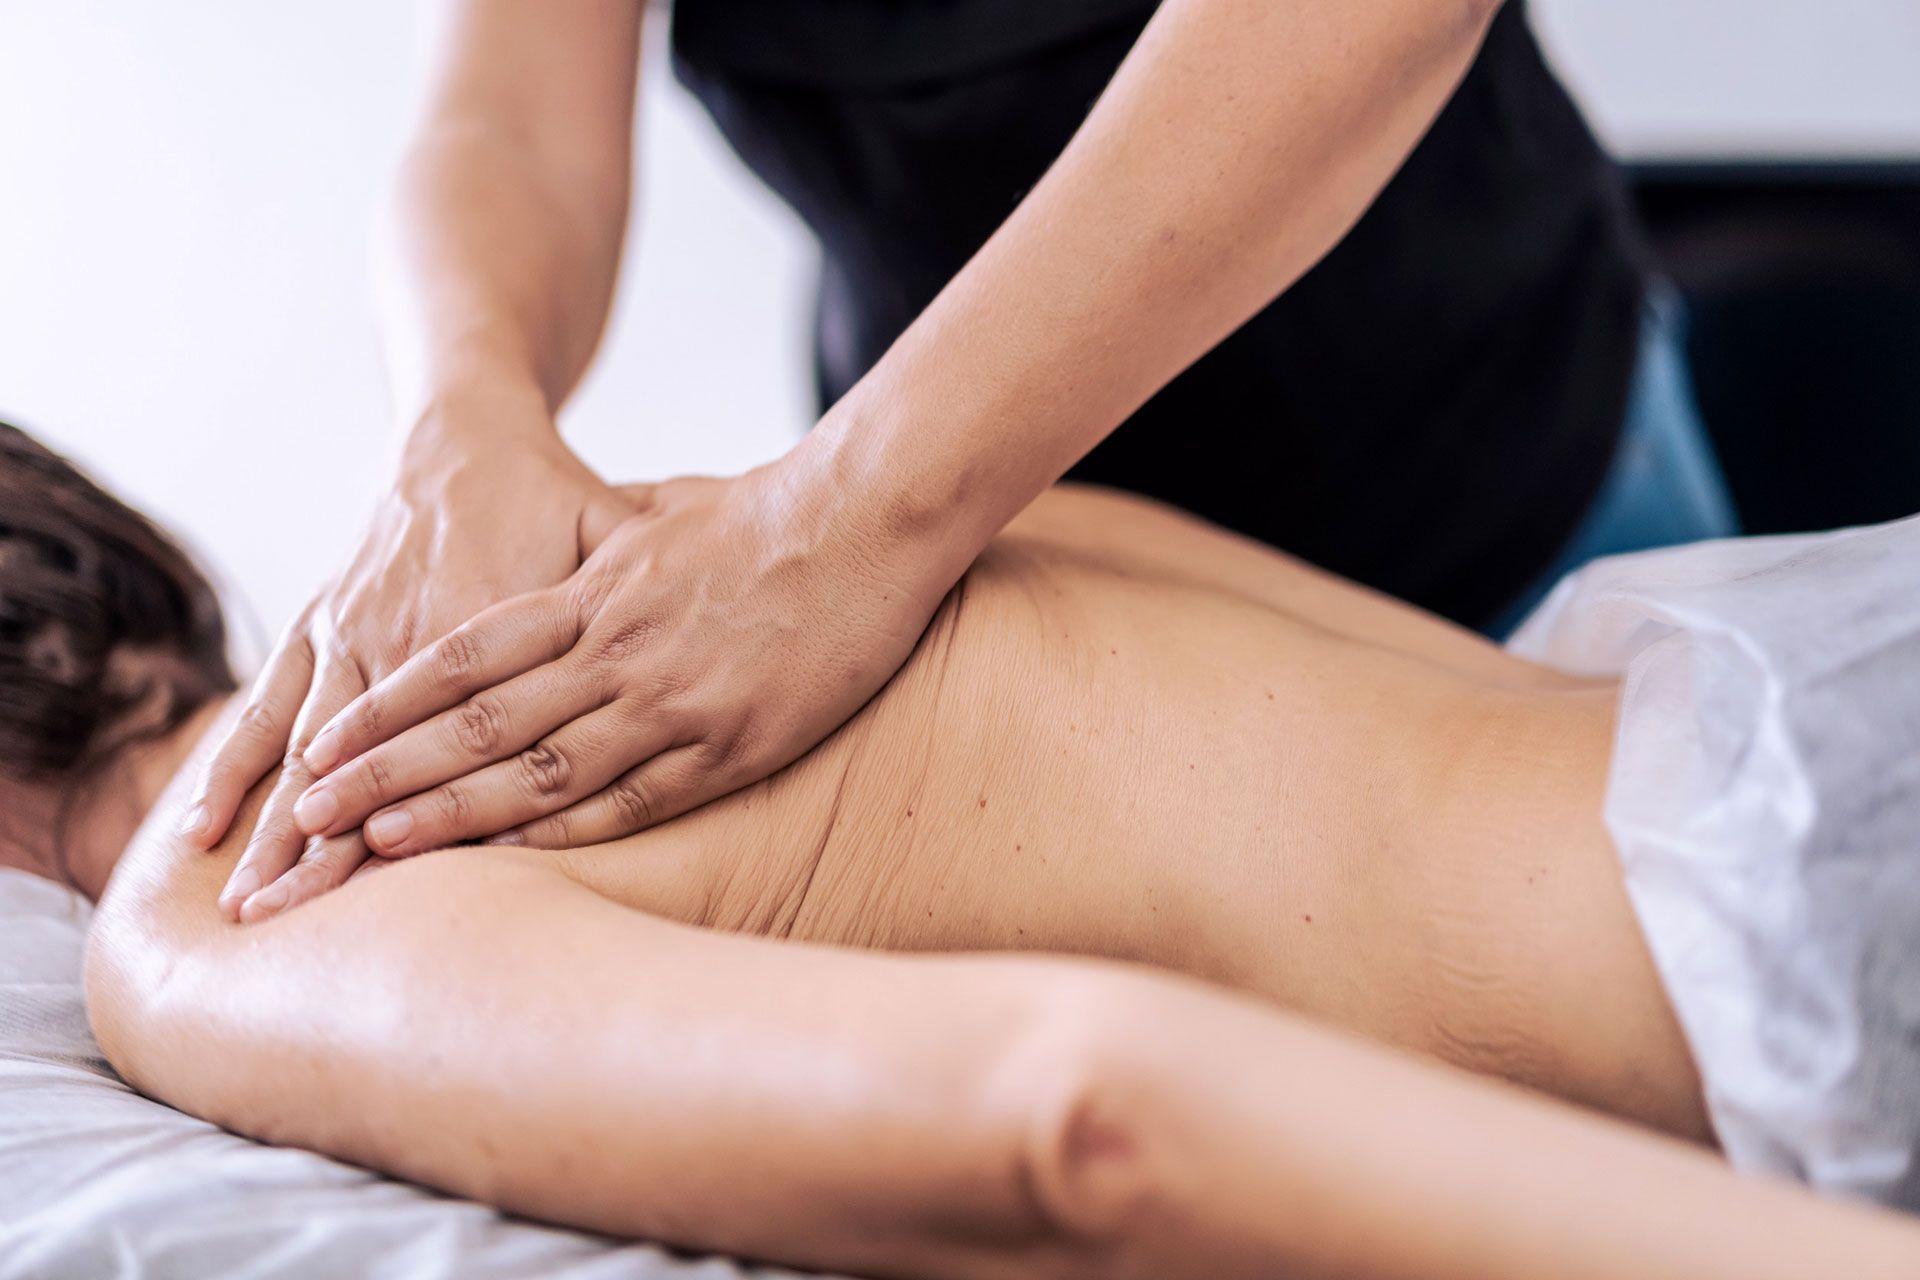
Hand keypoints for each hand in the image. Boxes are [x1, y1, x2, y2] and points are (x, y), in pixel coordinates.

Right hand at [185, 387, 631, 922]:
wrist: (466, 429)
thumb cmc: (556, 498)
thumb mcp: (616, 540)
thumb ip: (654, 606)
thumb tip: (753, 657)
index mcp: (494, 627)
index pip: (465, 743)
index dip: (435, 823)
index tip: (407, 901)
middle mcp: (411, 635)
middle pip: (372, 760)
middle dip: (330, 849)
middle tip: (293, 932)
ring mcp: (355, 629)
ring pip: (309, 743)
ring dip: (274, 826)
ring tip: (247, 908)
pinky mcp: (320, 622)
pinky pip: (268, 702)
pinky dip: (230, 764)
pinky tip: (195, 825)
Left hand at [285, 457, 945, 856]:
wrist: (865, 519)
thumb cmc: (767, 512)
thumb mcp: (659, 514)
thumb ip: (603, 544)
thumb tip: (577, 545)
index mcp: (590, 595)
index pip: (460, 658)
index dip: (383, 705)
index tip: (320, 742)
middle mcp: (612, 650)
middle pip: (476, 720)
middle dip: (384, 770)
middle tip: (306, 812)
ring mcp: (669, 701)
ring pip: (540, 767)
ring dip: (454, 810)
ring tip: (376, 846)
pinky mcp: (730, 742)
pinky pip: (633, 798)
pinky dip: (565, 832)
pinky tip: (511, 861)